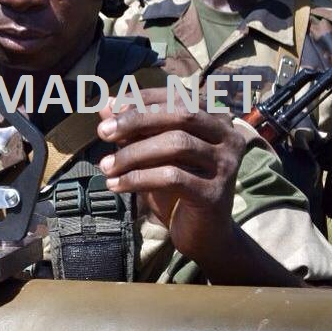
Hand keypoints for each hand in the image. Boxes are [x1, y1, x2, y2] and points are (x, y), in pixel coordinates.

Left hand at [97, 88, 245, 263]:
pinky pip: (173, 176)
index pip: (177, 96)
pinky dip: (138, 178)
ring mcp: (226, 163)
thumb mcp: (152, 152)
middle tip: (104, 132)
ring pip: (177, 144)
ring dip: (133, 153)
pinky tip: (116, 185)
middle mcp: (228, 135)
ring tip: (106, 166)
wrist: (204, 234)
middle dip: (137, 120)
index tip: (110, 108)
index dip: (142, 98)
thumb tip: (105, 105)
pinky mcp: (216, 192)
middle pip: (181, 114)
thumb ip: (133, 128)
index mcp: (215, 117)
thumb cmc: (177, 187)